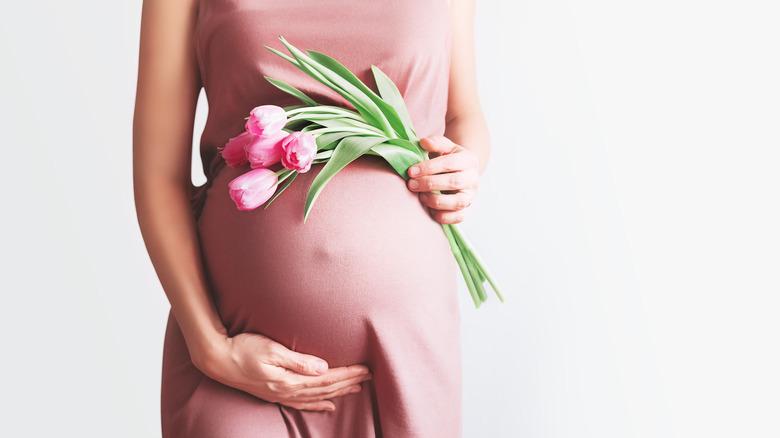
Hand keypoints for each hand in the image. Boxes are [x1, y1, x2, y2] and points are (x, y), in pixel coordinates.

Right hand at [193, 332, 371, 411]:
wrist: (218, 359)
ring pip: (317, 397)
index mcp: (288, 380)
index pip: (326, 378)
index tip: (365, 368)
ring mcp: (280, 395)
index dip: (348, 374)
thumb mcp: (271, 349)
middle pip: (326, 389)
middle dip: (349, 382)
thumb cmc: (243, 348)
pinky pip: (302, 403)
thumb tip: (323, 367)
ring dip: (339, 393)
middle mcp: (287, 391)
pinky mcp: (275, 394)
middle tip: (370, 375)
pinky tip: (329, 406)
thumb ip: (298, 360)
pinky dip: (319, 405)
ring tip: (357, 388)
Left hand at [406, 135, 479, 223]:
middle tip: (411, 185)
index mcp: (468, 160)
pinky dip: (443, 216)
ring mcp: (471, 195)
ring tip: (421, 197)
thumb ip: (435, 143)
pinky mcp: (466, 208)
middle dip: (429, 184)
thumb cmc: (449, 158)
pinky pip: (458, 217)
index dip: (429, 168)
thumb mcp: (445, 147)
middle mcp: (473, 178)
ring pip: (458, 202)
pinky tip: (429, 209)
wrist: (463, 171)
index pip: (449, 163)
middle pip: (454, 182)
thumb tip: (424, 142)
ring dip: (436, 201)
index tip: (411, 171)